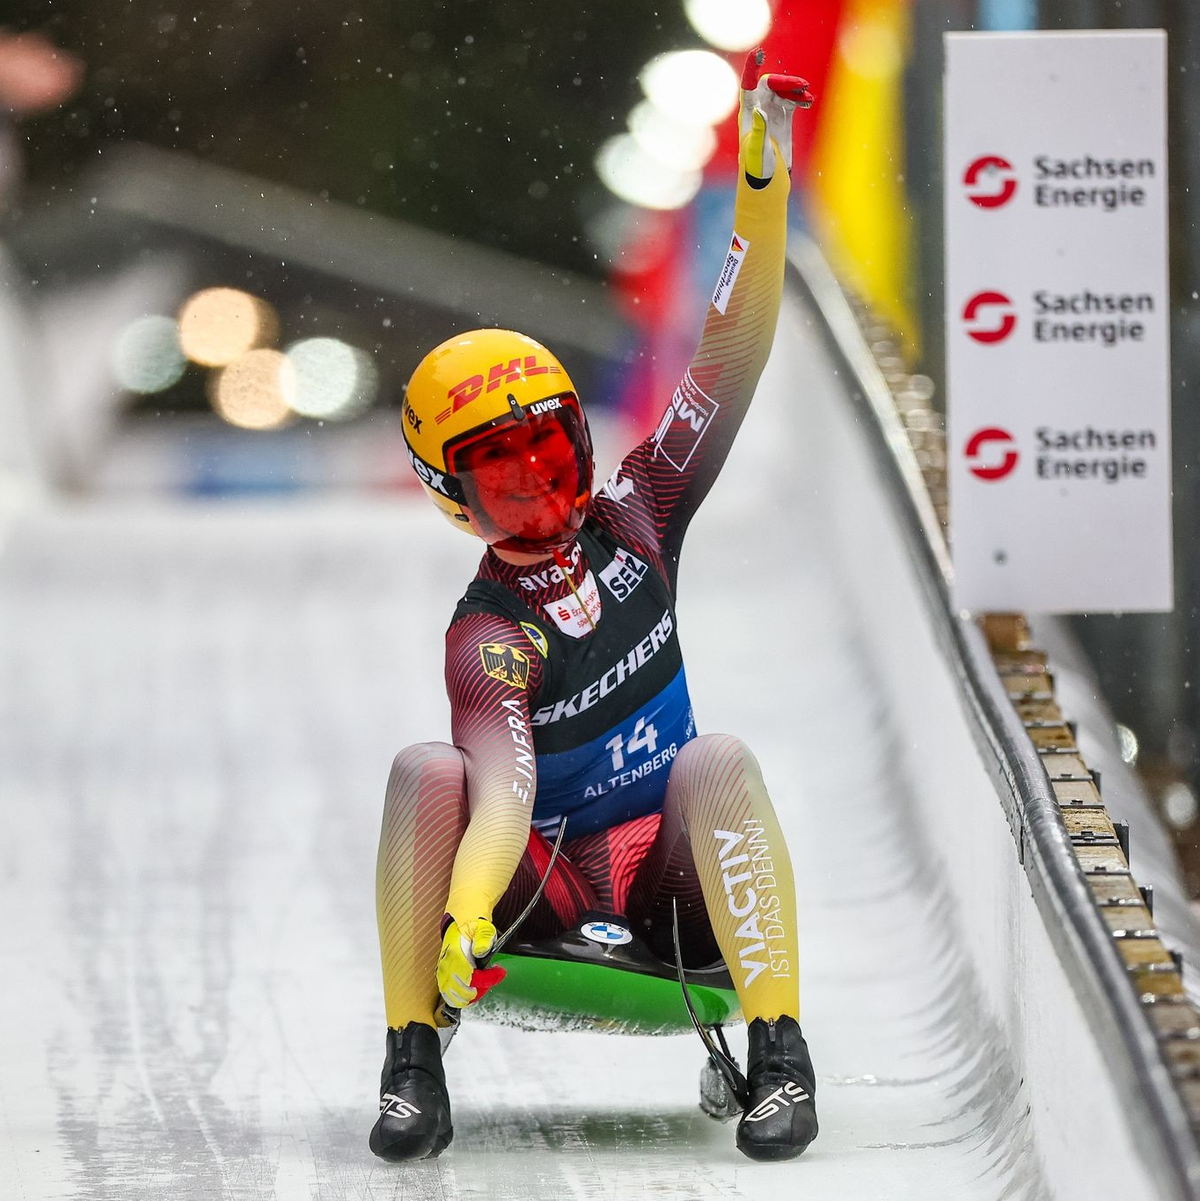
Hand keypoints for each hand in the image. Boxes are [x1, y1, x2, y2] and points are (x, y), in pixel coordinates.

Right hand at [436, 915, 504, 1009]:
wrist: (461, 924)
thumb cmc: (473, 928)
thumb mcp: (483, 929)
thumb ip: (483, 939)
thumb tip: (481, 951)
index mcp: (456, 955)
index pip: (471, 979)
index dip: (488, 979)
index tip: (499, 972)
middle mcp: (446, 966)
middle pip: (464, 992)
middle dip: (482, 989)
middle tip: (492, 977)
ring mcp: (442, 973)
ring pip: (456, 998)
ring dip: (472, 996)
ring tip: (483, 984)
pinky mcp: (442, 977)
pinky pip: (449, 996)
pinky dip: (461, 998)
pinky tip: (472, 990)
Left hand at [739, 47, 814, 183]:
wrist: (767, 179)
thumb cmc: (757, 168)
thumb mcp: (757, 150)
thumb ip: (759, 130)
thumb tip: (759, 110)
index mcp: (747, 115)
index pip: (747, 86)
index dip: (751, 69)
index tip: (758, 53)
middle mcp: (758, 110)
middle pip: (770, 85)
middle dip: (786, 82)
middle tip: (802, 87)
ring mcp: (771, 112)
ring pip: (783, 91)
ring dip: (796, 90)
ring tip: (807, 97)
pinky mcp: (783, 118)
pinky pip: (792, 101)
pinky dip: (800, 99)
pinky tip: (807, 103)